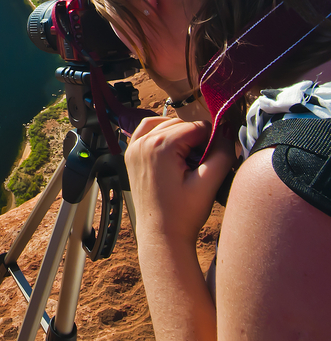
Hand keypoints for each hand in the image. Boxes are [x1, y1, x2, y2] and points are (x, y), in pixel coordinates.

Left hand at [126, 117, 234, 246]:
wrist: (161, 234)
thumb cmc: (184, 213)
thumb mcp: (209, 183)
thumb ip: (222, 153)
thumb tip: (227, 130)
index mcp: (160, 146)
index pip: (198, 127)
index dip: (212, 140)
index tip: (215, 157)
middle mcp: (142, 142)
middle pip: (181, 124)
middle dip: (196, 138)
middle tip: (203, 161)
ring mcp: (134, 148)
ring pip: (164, 124)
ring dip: (180, 134)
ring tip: (190, 156)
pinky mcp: (131, 154)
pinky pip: (146, 130)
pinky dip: (161, 132)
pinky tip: (174, 148)